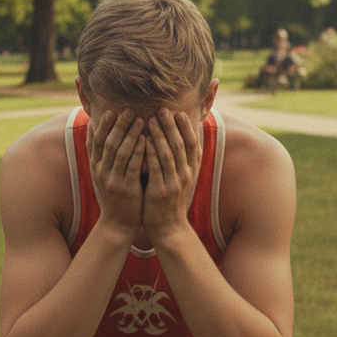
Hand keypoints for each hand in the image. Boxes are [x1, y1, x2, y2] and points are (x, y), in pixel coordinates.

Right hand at [86, 109, 145, 236]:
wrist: (118, 223)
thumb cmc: (116, 194)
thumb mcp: (106, 174)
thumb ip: (105, 156)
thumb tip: (102, 134)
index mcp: (96, 167)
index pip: (96, 142)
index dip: (103, 126)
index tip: (110, 110)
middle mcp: (101, 172)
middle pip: (108, 143)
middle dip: (118, 125)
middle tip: (128, 109)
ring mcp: (113, 180)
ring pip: (120, 152)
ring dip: (129, 134)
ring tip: (139, 119)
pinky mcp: (126, 188)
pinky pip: (132, 166)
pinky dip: (138, 152)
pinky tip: (145, 140)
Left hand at [142, 108, 201, 242]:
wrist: (169, 228)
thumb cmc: (171, 199)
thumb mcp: (181, 178)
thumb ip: (181, 160)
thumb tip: (180, 138)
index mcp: (191, 169)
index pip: (193, 143)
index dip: (187, 127)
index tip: (180, 112)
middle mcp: (186, 174)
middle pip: (180, 144)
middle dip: (172, 125)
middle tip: (163, 109)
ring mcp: (174, 182)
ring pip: (168, 153)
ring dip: (160, 135)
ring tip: (150, 119)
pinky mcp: (161, 190)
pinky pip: (156, 167)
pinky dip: (150, 152)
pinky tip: (143, 140)